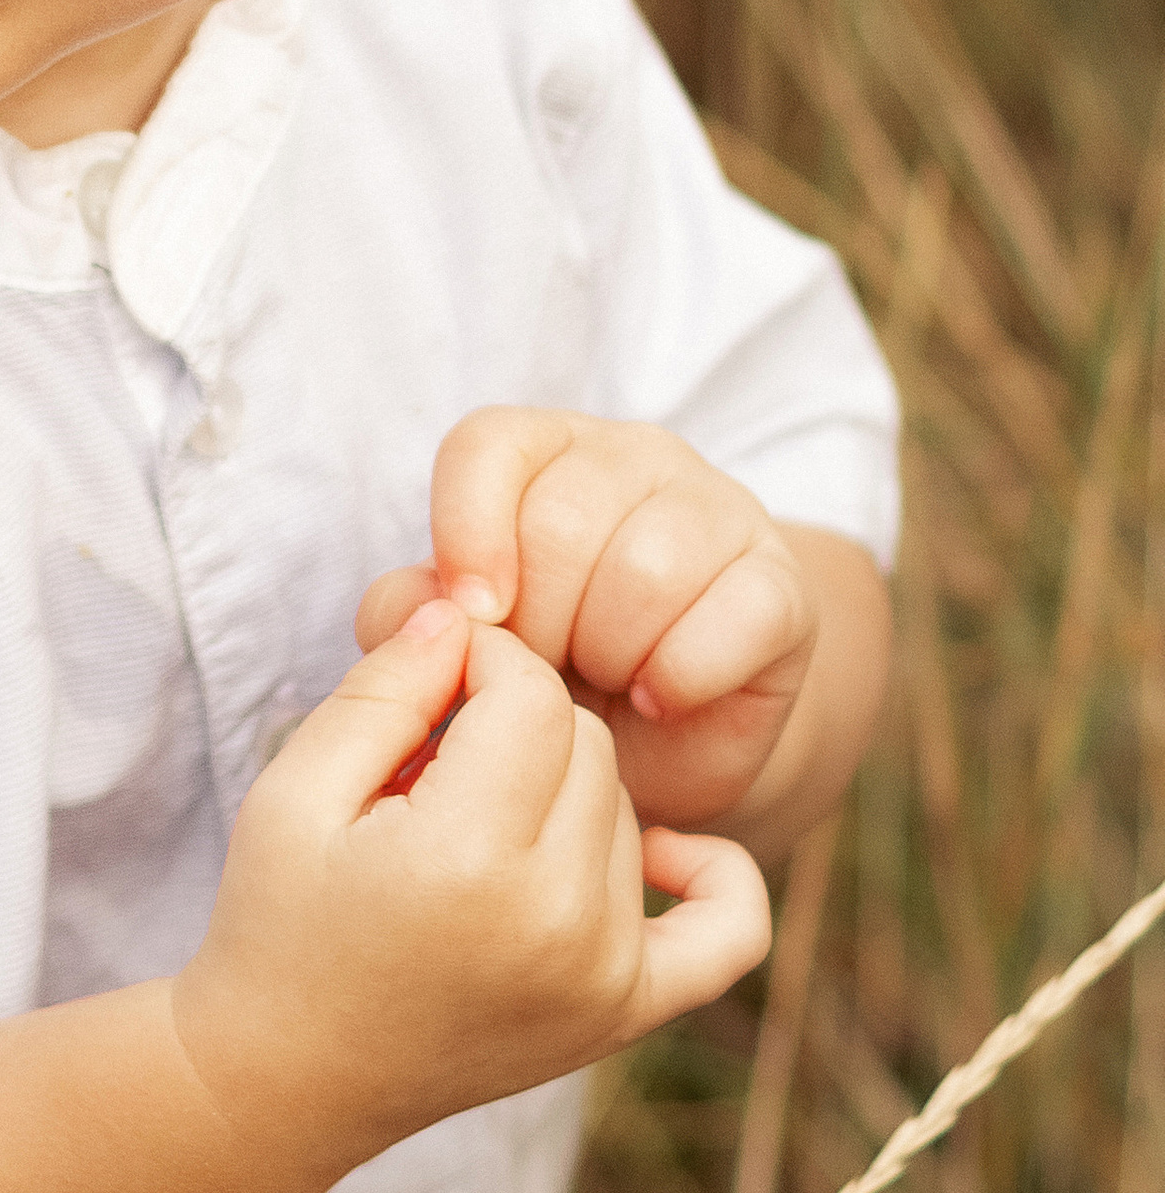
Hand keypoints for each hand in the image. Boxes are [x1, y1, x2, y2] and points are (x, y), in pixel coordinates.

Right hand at [170, 600, 768, 1192]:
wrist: (289, 1079)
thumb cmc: (279, 922)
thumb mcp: (294, 789)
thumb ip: (384, 688)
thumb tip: (463, 613)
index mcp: (468, 861)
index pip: (531, 692)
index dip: (475, 660)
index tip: (422, 681)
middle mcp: (557, 922)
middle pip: (586, 739)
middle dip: (509, 721)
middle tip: (429, 759)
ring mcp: (602, 976)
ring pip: (624, 803)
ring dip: (561, 788)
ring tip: (465, 824)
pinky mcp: (623, 1013)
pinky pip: (726, 926)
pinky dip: (712, 873)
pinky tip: (652, 848)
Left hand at [356, 412, 812, 831]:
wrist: (661, 745)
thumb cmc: (545, 680)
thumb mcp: (463, 647)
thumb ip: (409, 612)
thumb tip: (416, 607)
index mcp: (542, 450)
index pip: (487, 447)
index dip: (467, 537)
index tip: (478, 619)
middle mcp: (633, 456)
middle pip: (562, 522)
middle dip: (539, 626)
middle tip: (548, 670)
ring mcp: (719, 509)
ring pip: (646, 568)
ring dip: (609, 654)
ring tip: (605, 681)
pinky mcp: (784, 584)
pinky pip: (733, 617)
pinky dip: (681, 677)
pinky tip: (658, 698)